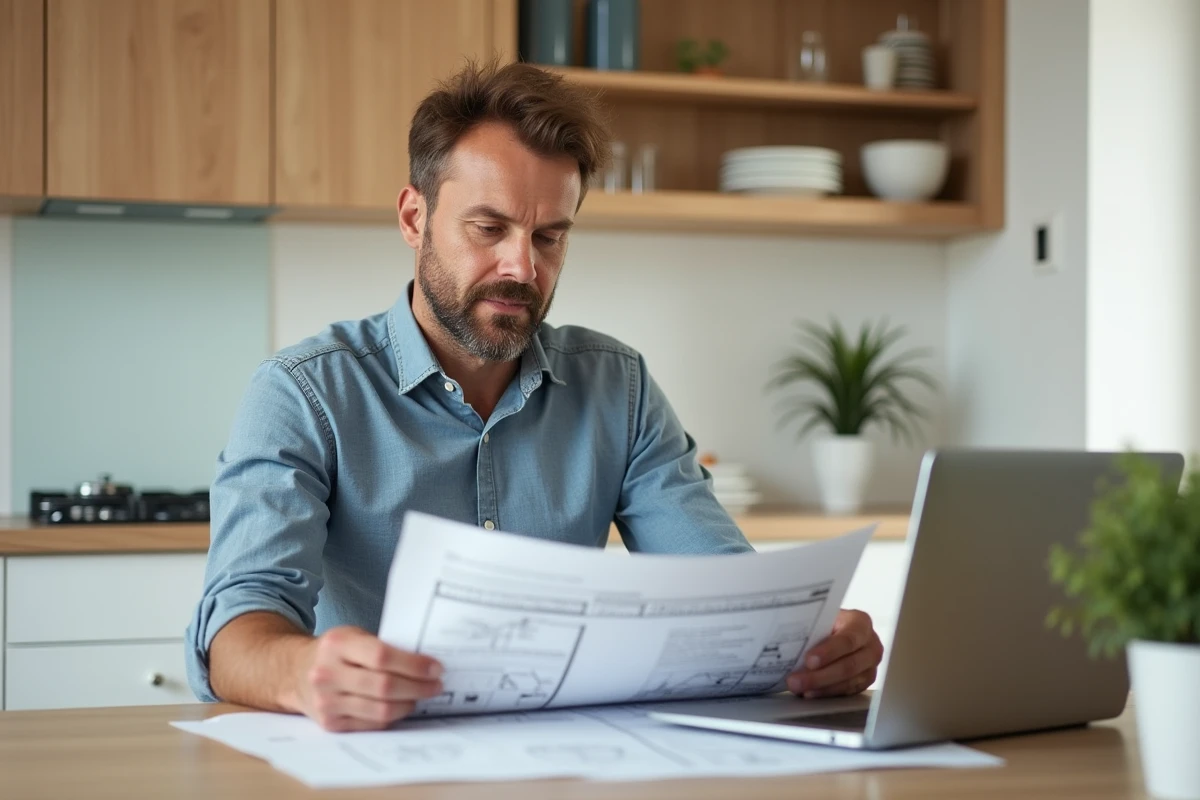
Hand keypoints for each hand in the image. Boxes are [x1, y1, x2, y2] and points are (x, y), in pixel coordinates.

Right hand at [291, 626, 444, 730]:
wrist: (294, 672)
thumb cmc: (335, 651)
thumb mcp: (353, 635)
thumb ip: (382, 646)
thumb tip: (426, 662)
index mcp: (337, 644)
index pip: (382, 656)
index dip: (413, 664)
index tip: (436, 668)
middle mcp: (327, 673)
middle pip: (384, 687)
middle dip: (418, 687)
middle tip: (437, 685)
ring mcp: (326, 701)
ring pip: (380, 710)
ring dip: (409, 704)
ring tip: (422, 696)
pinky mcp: (329, 723)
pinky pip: (371, 725)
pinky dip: (392, 717)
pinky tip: (402, 707)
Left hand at [787, 609, 883, 698]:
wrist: (834, 629)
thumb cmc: (825, 622)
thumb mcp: (820, 617)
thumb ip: (809, 627)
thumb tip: (783, 640)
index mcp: (861, 623)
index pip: (848, 639)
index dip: (829, 651)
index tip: (809, 660)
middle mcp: (871, 645)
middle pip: (849, 665)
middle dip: (820, 676)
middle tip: (795, 681)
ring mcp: (870, 666)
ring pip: (848, 682)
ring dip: (820, 688)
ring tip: (798, 688)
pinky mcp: (864, 682)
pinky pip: (847, 692)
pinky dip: (826, 693)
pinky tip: (810, 693)